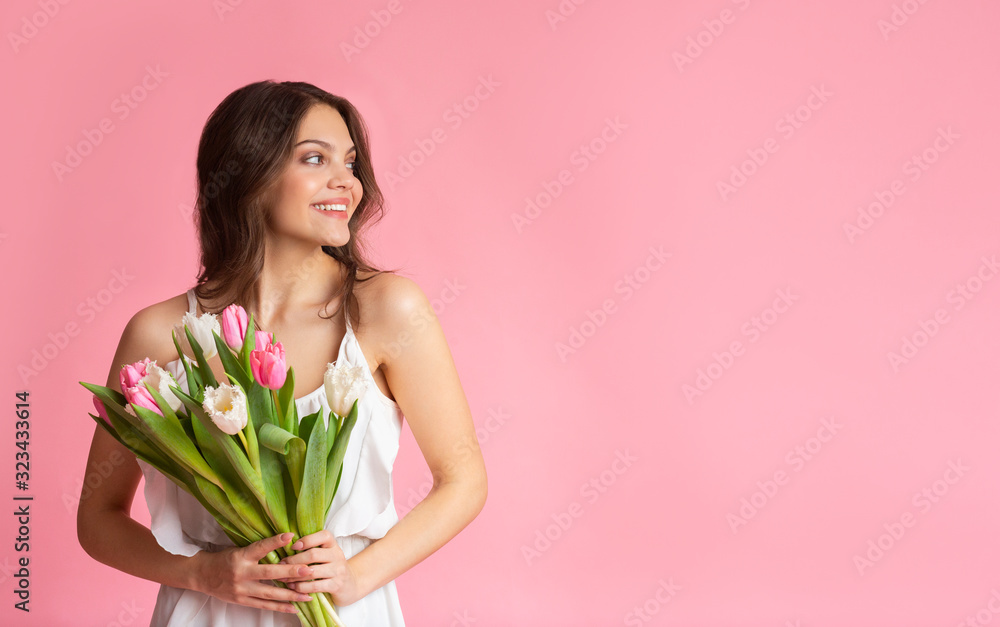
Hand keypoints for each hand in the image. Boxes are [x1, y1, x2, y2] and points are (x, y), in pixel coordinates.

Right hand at [190, 532, 315, 614]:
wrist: (201, 574)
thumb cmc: (224, 558)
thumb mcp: (238, 549)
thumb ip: (258, 550)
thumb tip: (284, 544)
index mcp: (241, 556)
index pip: (260, 547)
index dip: (275, 541)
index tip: (291, 536)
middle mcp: (242, 573)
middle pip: (269, 573)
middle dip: (291, 572)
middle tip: (309, 570)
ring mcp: (242, 589)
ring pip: (270, 593)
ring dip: (290, 594)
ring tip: (308, 594)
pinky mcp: (242, 600)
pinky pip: (264, 605)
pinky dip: (280, 607)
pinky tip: (294, 608)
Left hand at [277, 529, 363, 606]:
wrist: (350, 585)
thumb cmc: (331, 567)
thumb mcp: (326, 554)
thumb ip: (312, 548)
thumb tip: (285, 546)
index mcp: (333, 544)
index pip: (323, 536)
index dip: (307, 540)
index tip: (292, 546)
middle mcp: (337, 555)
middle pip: (313, 554)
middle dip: (294, 560)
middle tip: (281, 565)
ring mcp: (338, 571)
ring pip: (312, 572)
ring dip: (294, 576)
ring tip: (283, 578)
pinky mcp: (336, 585)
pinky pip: (315, 586)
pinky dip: (301, 587)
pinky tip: (293, 587)